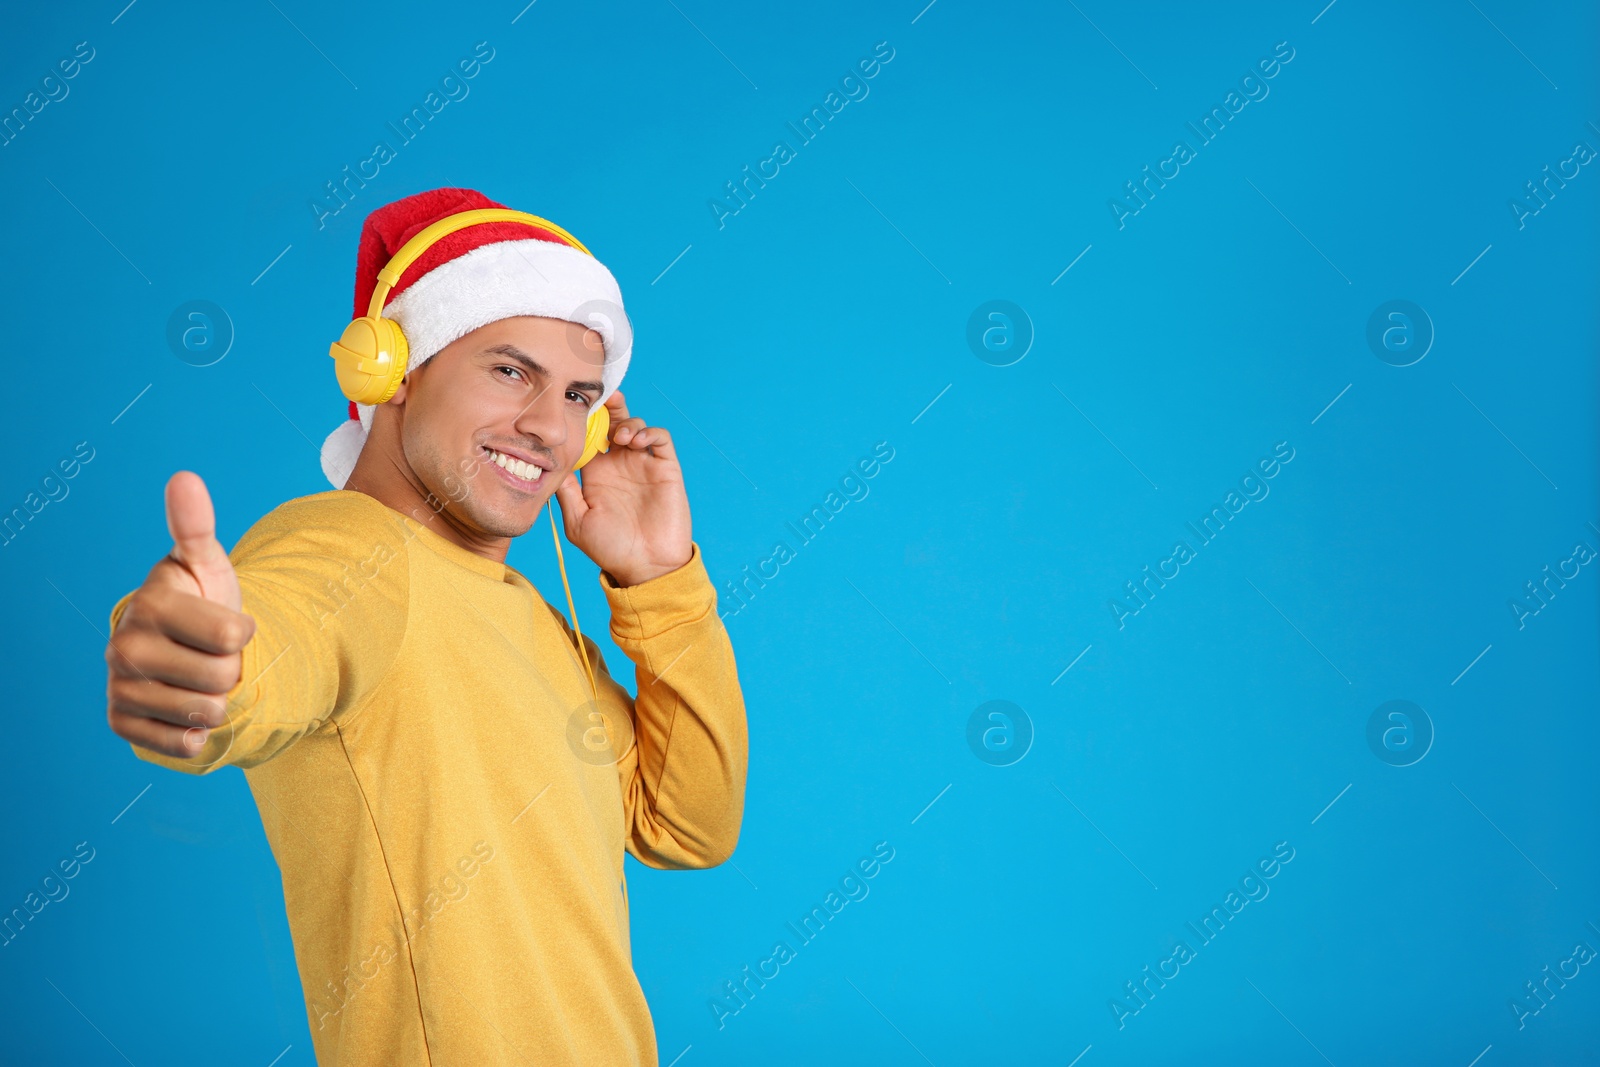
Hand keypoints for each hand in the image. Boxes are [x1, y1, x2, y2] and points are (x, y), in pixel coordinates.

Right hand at [104, 471, 255, 757]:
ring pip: (208, 713)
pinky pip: (184, 744)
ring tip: (200, 680)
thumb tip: (184, 477)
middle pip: (222, 677)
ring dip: (218, 701)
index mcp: (150, 603)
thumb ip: (196, 526)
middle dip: (233, 669)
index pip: (232, 634)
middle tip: (213, 656)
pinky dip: (197, 733)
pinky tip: (185, 710)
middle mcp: (124, 646)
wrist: (180, 652)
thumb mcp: (206, 564)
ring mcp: (120, 688)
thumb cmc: (200, 603)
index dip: (243, 631)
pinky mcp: (123, 725)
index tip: (227, 625)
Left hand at [553, 390, 692, 586]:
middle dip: (608, 407)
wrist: (646, 567)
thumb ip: (566, 491)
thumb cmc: (610, 549)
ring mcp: (643, 464)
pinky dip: (650, 431)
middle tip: (601, 398)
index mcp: (596, 473)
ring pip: (636, 425)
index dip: (584, 419)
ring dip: (627, 421)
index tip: (576, 408)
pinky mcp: (666, 468)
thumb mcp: (577, 520)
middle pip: (613, 422)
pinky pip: (660, 439)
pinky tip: (637, 441)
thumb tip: (549, 462)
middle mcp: (619, 464)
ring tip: (620, 435)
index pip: (589, 436)